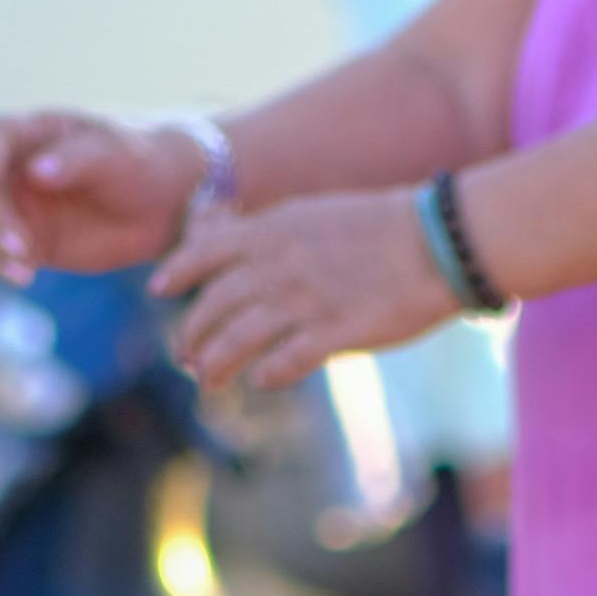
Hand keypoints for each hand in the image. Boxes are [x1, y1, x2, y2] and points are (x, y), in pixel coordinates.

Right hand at [0, 110, 204, 282]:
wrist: (167, 204)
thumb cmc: (142, 163)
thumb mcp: (117, 153)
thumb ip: (77, 159)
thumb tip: (36, 171)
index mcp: (38, 133)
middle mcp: (20, 167)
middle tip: (19, 246)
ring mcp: (22, 207)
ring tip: (24, 269)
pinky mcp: (31, 242)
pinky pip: (0, 254)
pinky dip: (3, 266)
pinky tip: (25, 277)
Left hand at [153, 191, 460, 393]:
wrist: (438, 239)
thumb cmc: (380, 228)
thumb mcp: (314, 214)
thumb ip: (271, 234)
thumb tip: (233, 241)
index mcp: (274, 230)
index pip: (204, 250)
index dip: (176, 272)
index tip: (158, 292)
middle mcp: (280, 264)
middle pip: (214, 306)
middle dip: (192, 335)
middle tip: (187, 356)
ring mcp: (306, 299)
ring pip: (238, 339)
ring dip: (217, 365)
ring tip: (210, 381)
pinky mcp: (337, 332)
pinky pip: (285, 361)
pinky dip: (266, 374)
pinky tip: (262, 381)